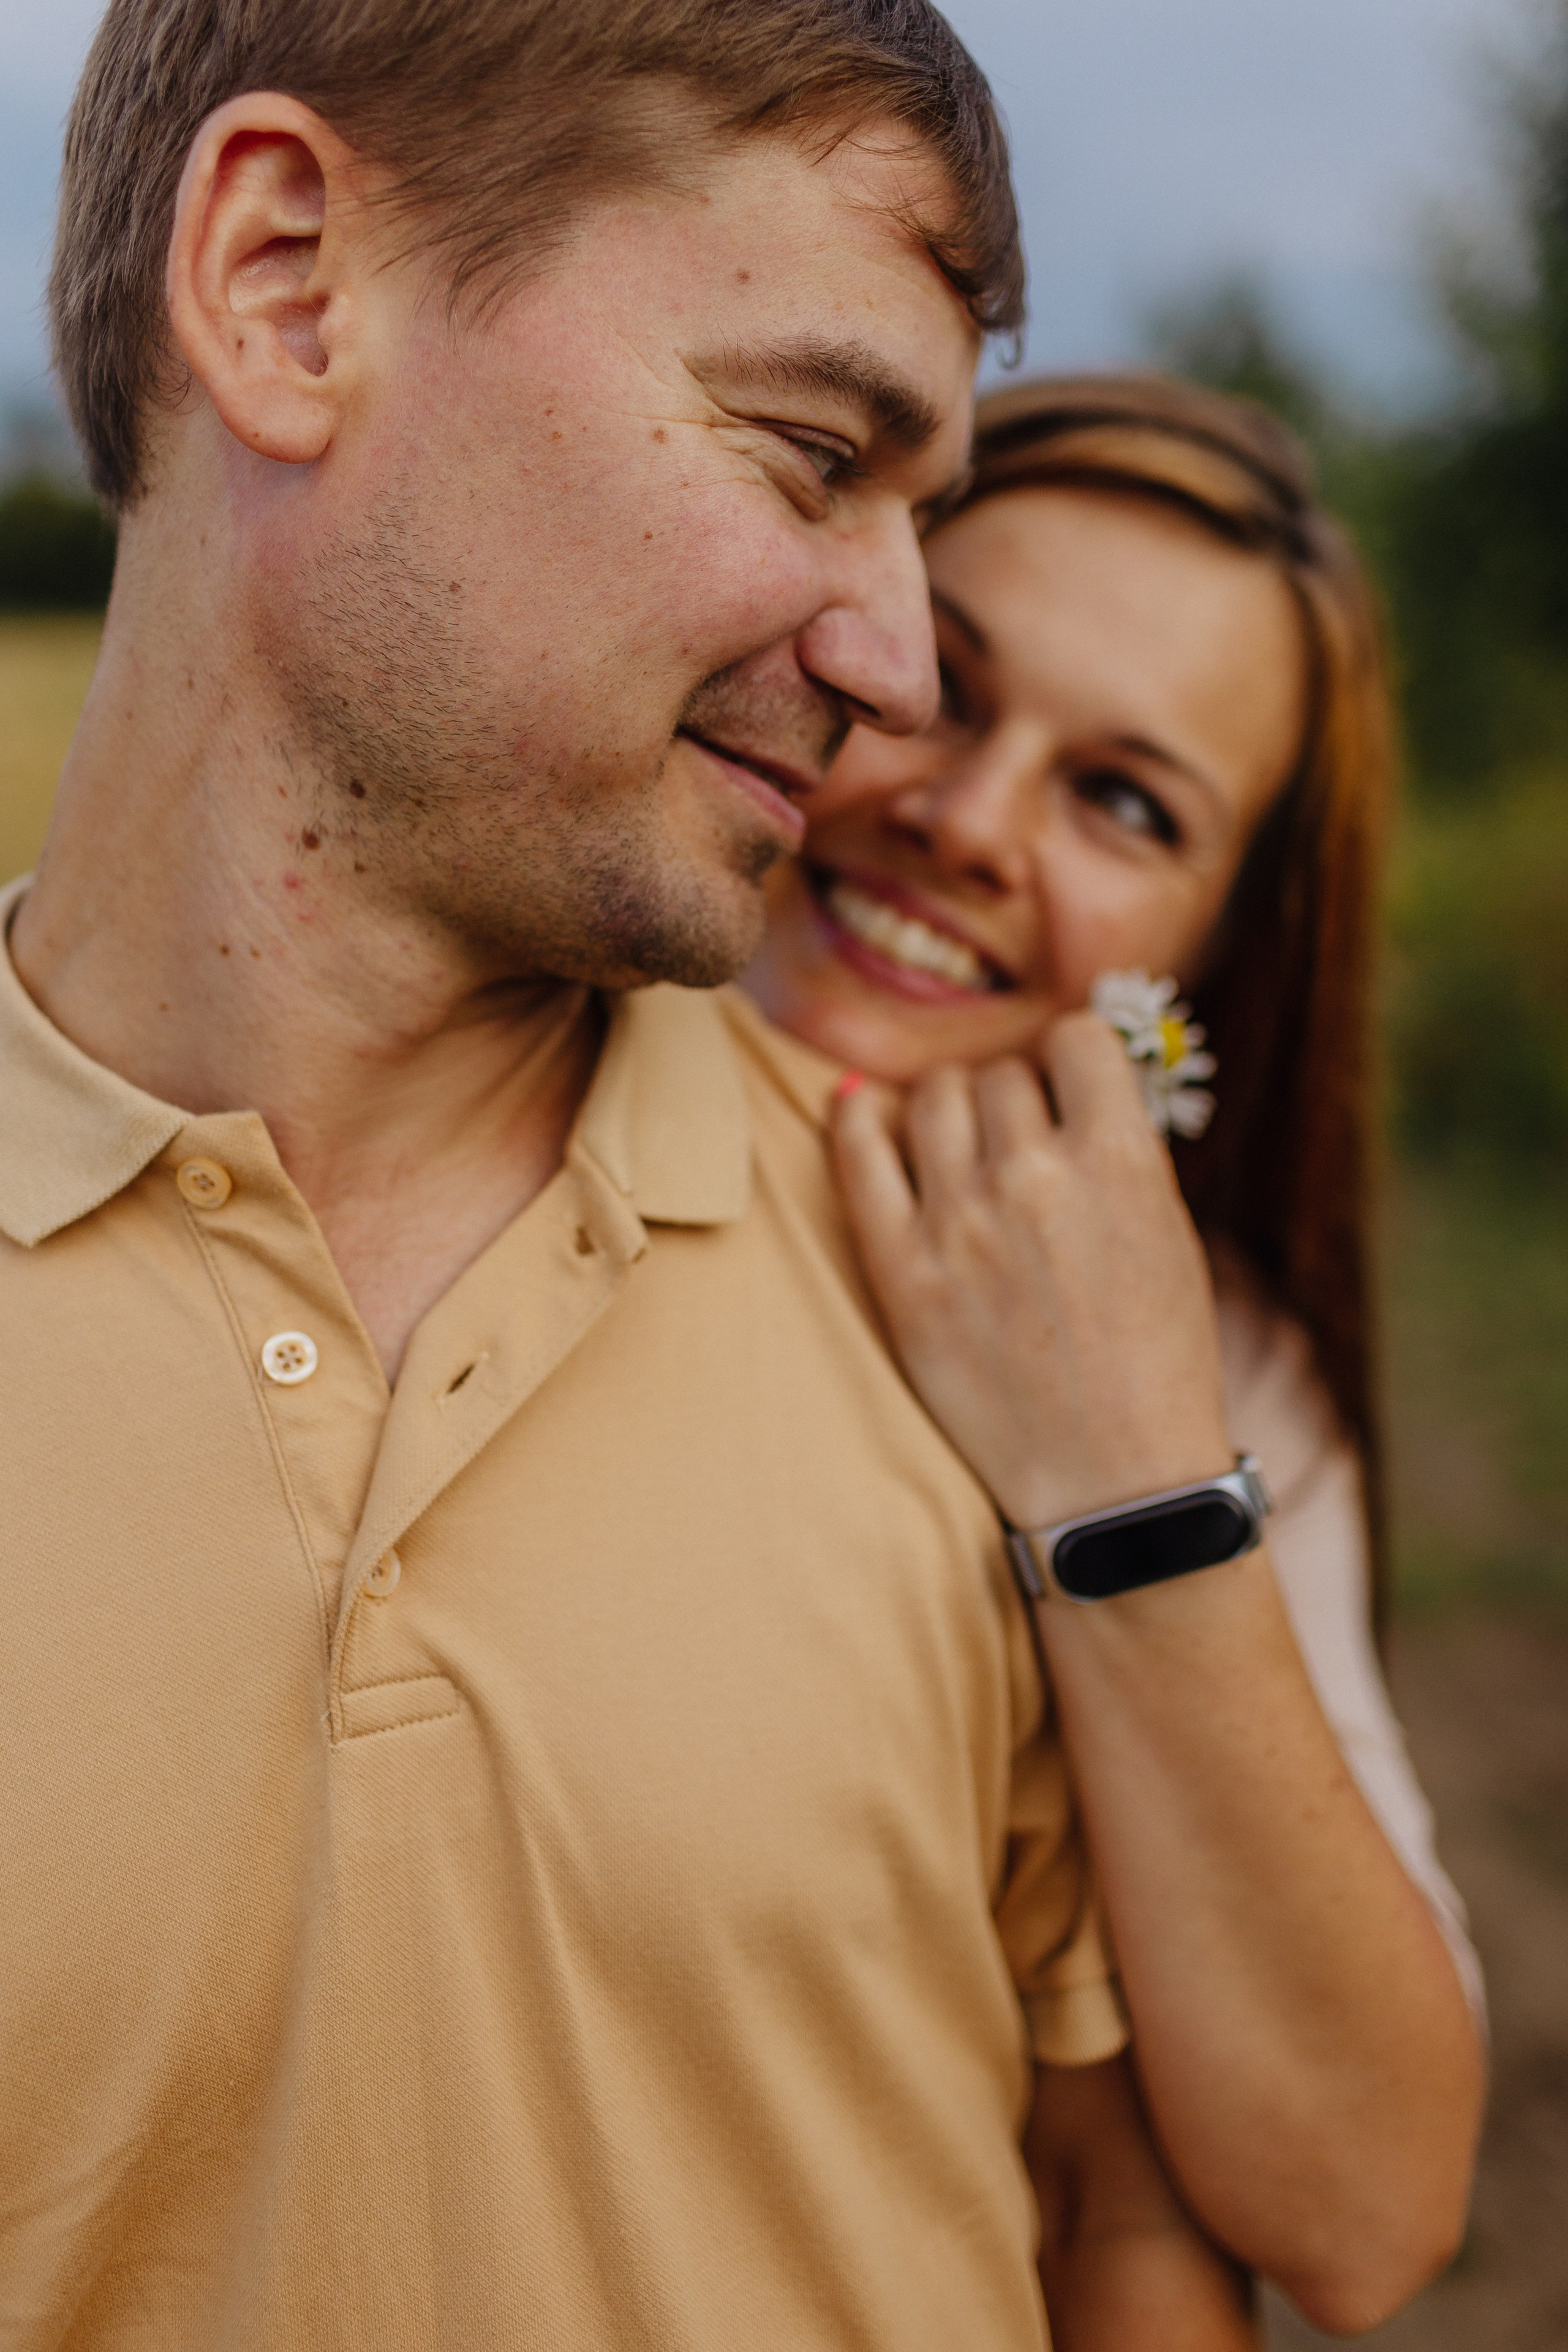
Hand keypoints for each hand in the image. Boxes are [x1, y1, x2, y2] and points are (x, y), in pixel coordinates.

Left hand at [830, 1012, 1231, 1531]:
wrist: (1113, 1482)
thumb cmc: (1154, 1360)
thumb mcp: (1167, 1234)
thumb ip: (1115, 1150)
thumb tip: (1065, 1081)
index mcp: (1120, 1161)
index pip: (1075, 1039)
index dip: (1070, 1060)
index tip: (1066, 1087)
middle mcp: (1034, 1177)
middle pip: (999, 1074)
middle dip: (1013, 1099)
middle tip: (1019, 1143)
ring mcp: (959, 1223)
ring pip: (933, 1098)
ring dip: (950, 1110)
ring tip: (962, 1147)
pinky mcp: (902, 1270)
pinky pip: (858, 1153)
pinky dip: (860, 1121)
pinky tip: (864, 1113)